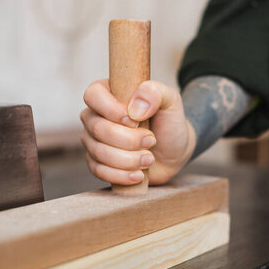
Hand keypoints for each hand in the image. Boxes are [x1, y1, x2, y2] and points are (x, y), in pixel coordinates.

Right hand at [80, 79, 194, 185]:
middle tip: (151, 141)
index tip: (136, 120)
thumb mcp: (171, 100)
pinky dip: (121, 175)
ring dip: (128, 159)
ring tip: (149, 158)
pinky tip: (138, 175)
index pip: (93, 95)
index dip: (112, 110)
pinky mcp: (97, 163)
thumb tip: (134, 109)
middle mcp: (95, 116)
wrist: (174, 152)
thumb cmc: (169, 123)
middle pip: (97, 128)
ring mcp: (93, 140)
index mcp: (108, 93)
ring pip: (99, 152)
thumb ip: (155, 92)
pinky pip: (99, 171)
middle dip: (128, 140)